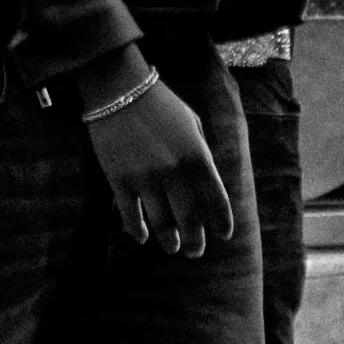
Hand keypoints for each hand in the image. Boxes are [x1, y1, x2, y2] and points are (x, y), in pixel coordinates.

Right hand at [81, 50, 233, 255]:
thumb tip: (206, 182)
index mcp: (197, 156)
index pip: (215, 199)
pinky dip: (137, 230)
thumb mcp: (193, 124)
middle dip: (195, 240)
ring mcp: (146, 179)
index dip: (221, 221)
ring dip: (168, 240)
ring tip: (173, 248)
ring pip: (161, 222)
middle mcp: (174, 172)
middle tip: (196, 252)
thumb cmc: (162, 104)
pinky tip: (142, 238)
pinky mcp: (120, 181)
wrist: (120, 91)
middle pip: (189, 218)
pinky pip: (130, 215)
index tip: (223, 235)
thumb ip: (201, 153)